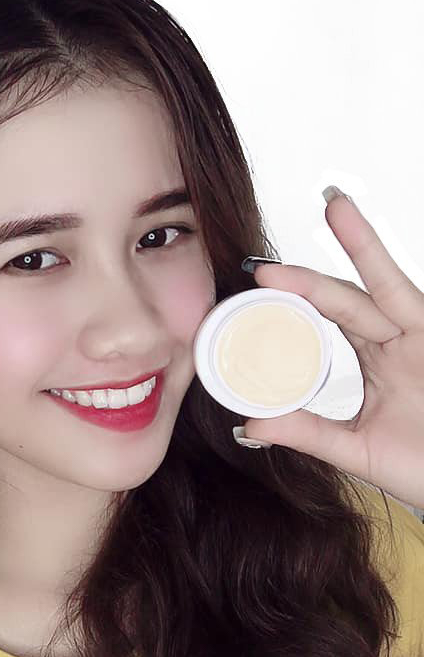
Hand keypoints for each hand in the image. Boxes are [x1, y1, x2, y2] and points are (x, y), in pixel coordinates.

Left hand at [242, 188, 423, 510]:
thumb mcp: (356, 448)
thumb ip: (307, 432)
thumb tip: (249, 424)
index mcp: (380, 356)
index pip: (333, 313)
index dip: (299, 294)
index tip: (260, 278)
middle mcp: (402, 339)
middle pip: (355, 291)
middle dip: (320, 267)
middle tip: (274, 253)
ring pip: (391, 286)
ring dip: (365, 247)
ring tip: (336, 208)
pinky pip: (417, 307)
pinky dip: (395, 286)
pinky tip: (372, 256)